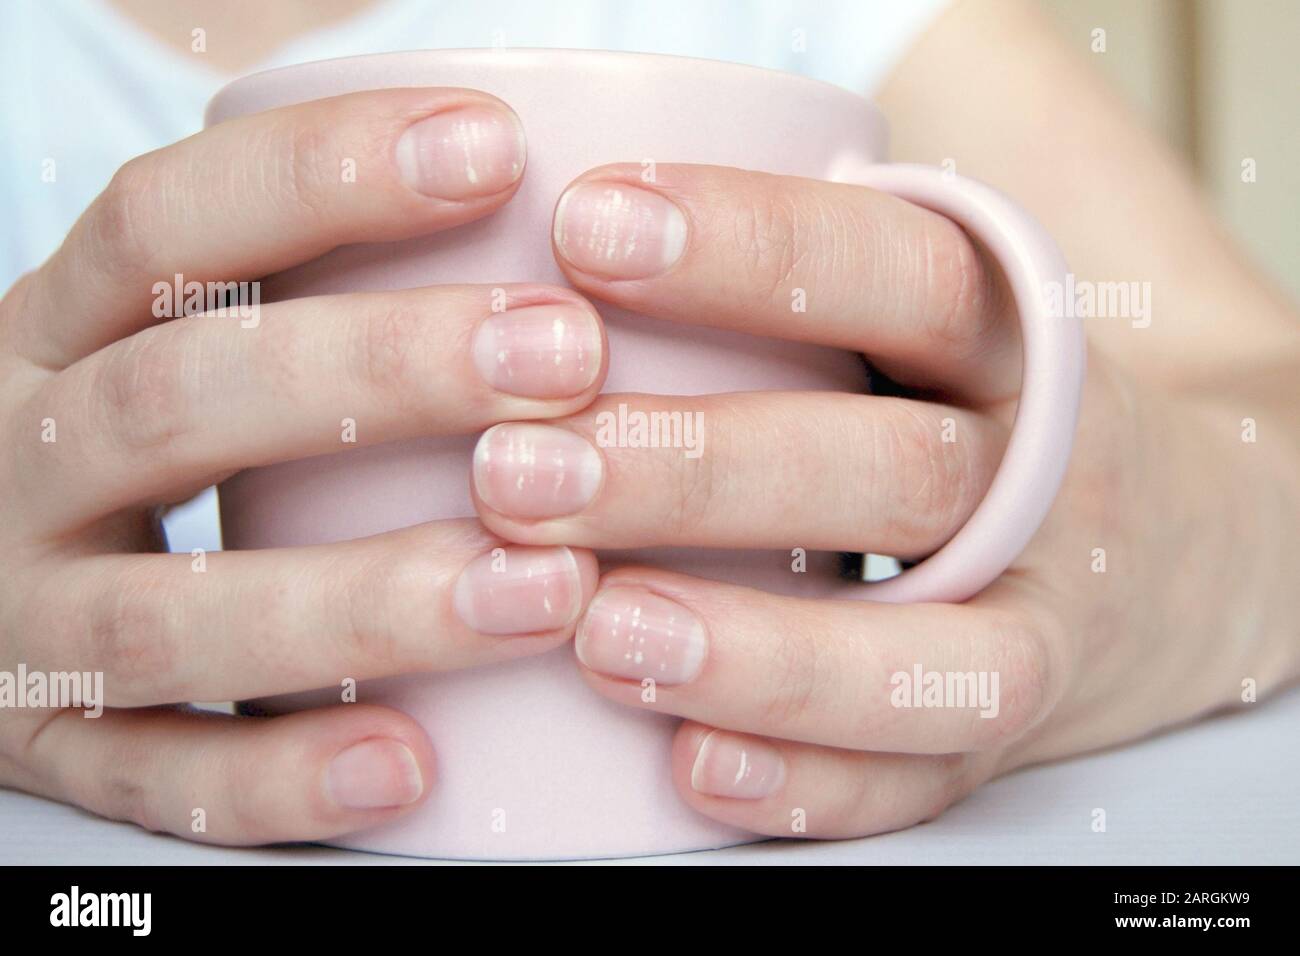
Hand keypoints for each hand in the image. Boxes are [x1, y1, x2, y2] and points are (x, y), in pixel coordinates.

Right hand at [0, 89, 605, 843]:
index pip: (166, 222)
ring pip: (169, 618)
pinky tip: (414, 764)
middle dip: (378, 374)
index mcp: (53, 334)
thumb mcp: (183, 338)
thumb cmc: (152, 438)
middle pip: (179, 402)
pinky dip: (283, 780)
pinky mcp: (54, 754)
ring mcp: (25, 622)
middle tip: (563, 358)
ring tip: (546, 588)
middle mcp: (20, 465)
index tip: (496, 149)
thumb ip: (309, 297)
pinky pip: (158, 781)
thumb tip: (534, 217)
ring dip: (363, 601)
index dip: (324, 176)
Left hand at [471, 163, 1299, 837]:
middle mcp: (1039, 479)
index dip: (753, 247)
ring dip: (763, 652)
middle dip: (702, 472)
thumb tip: (555, 256)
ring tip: (603, 634)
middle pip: (892, 469)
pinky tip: (691, 768)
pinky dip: (812, 785)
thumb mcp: (937, 310)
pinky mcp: (1008, 738)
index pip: (905, 269)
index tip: (587, 229)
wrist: (1178, 543)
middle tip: (524, 475)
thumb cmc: (980, 404)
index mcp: (1015, 341)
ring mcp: (1041, 621)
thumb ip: (802, 276)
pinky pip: (927, 782)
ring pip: (934, 656)